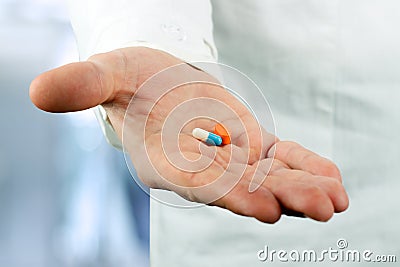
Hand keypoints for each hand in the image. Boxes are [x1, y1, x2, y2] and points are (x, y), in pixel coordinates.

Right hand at [30, 47, 347, 222]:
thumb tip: (40, 90)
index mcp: (165, 162)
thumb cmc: (130, 80)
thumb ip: (83, 84)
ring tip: (336, 197)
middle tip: (320, 208)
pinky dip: (305, 167)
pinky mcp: (249, 146)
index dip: (227, 195)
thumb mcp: (108, 73)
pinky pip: (279, 160)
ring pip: (267, 177)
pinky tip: (332, 177)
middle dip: (280, 197)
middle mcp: (200, 169)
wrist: (158, 82)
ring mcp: (229, 160)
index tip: (262, 207)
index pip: (196, 184)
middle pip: (241, 188)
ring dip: (302, 187)